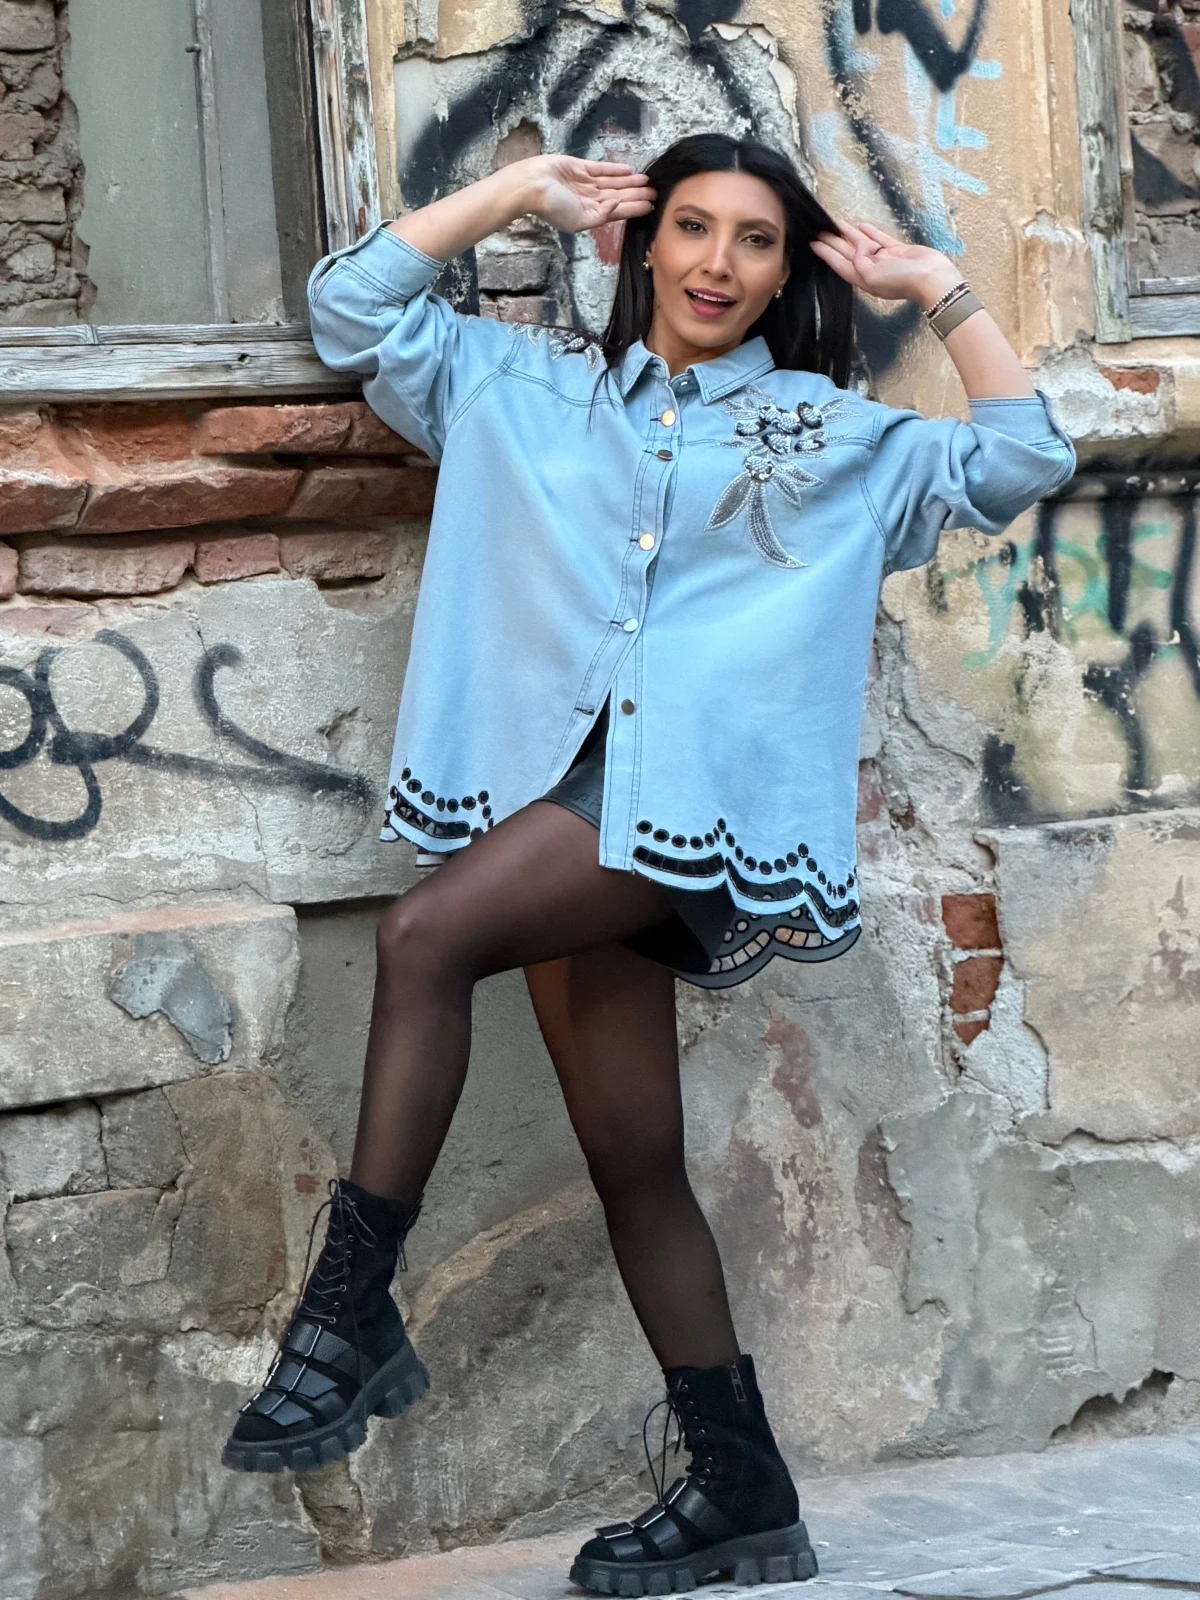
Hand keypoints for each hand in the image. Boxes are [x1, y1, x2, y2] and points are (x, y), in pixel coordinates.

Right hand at [520, 154, 655, 233]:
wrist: (531, 185)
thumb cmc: (552, 207)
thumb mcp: (578, 221)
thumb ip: (600, 215)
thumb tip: (617, 205)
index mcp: (588, 215)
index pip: (617, 212)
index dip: (634, 208)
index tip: (651, 206)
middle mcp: (589, 200)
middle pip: (618, 196)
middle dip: (636, 194)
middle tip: (655, 191)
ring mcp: (584, 183)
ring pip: (612, 183)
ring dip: (629, 182)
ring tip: (647, 180)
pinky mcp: (579, 167)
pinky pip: (601, 168)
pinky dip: (614, 169)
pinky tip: (629, 169)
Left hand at [810, 219, 961, 310]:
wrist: (932, 279)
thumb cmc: (902, 281)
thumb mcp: (872, 275)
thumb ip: (859, 261)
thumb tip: (859, 247)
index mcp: (862, 277)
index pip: (838, 263)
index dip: (825, 253)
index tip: (812, 243)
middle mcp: (870, 269)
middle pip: (846, 252)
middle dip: (833, 241)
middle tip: (819, 229)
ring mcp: (883, 259)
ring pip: (861, 243)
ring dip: (849, 234)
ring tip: (837, 223)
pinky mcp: (897, 251)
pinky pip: (878, 239)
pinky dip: (869, 232)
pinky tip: (861, 225)